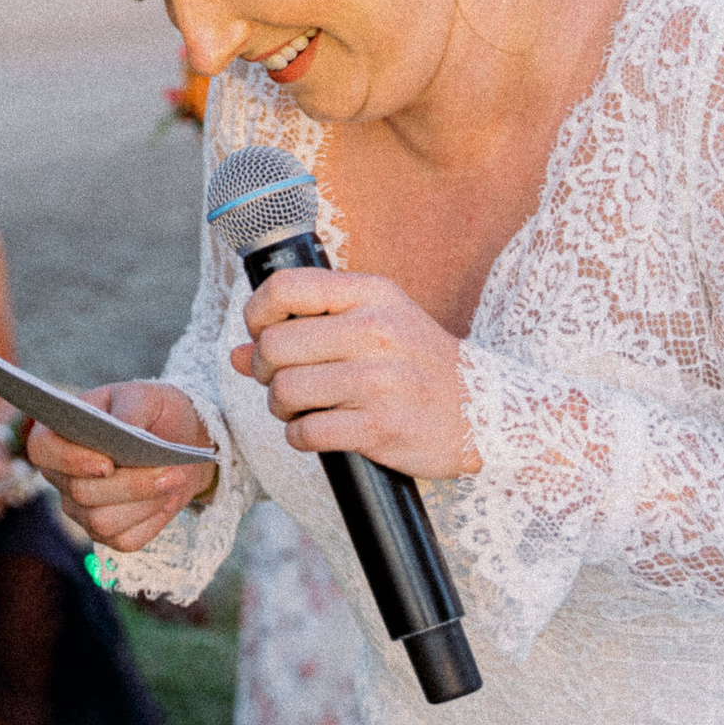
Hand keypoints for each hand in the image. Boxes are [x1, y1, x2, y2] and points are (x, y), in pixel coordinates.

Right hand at [25, 382, 215, 551]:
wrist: (182, 441)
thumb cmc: (154, 412)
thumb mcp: (146, 396)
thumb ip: (131, 408)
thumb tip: (127, 430)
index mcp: (59, 433)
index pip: (42, 450)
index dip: (69, 459)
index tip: (107, 463)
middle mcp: (62, 476)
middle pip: (81, 492)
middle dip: (130, 484)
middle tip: (169, 469)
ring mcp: (81, 509)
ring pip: (102, 522)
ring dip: (144, 503)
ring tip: (173, 479)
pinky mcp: (107, 534)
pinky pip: (124, 540)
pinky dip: (152, 520)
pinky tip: (165, 499)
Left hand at [232, 268, 475, 479]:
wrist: (488, 411)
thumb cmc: (419, 363)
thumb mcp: (374, 324)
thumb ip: (305, 328)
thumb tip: (234, 353)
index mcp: (372, 295)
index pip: (286, 287)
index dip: (256, 313)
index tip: (259, 334)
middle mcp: (376, 331)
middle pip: (275, 346)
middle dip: (262, 370)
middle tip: (276, 380)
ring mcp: (380, 380)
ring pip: (285, 391)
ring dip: (280, 407)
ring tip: (299, 408)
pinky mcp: (381, 427)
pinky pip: (307, 433)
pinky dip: (299, 437)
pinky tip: (316, 431)